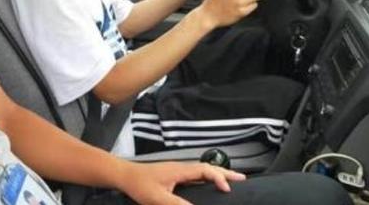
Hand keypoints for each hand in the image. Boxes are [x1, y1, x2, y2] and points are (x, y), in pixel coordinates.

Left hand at [117, 161, 245, 204]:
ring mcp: (178, 171)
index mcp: (180, 170)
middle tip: (242, 179)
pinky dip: (208, 178)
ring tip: (231, 181)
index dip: (219, 178)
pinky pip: (196, 175)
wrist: (125, 176)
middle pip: (208, 168)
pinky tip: (210, 185)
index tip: (227, 189)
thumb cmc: (139, 184)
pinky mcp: (174, 176)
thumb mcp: (157, 198)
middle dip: (225, 173)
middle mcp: (181, 168)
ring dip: (218, 174)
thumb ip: (176, 204)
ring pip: (203, 170)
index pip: (205, 170)